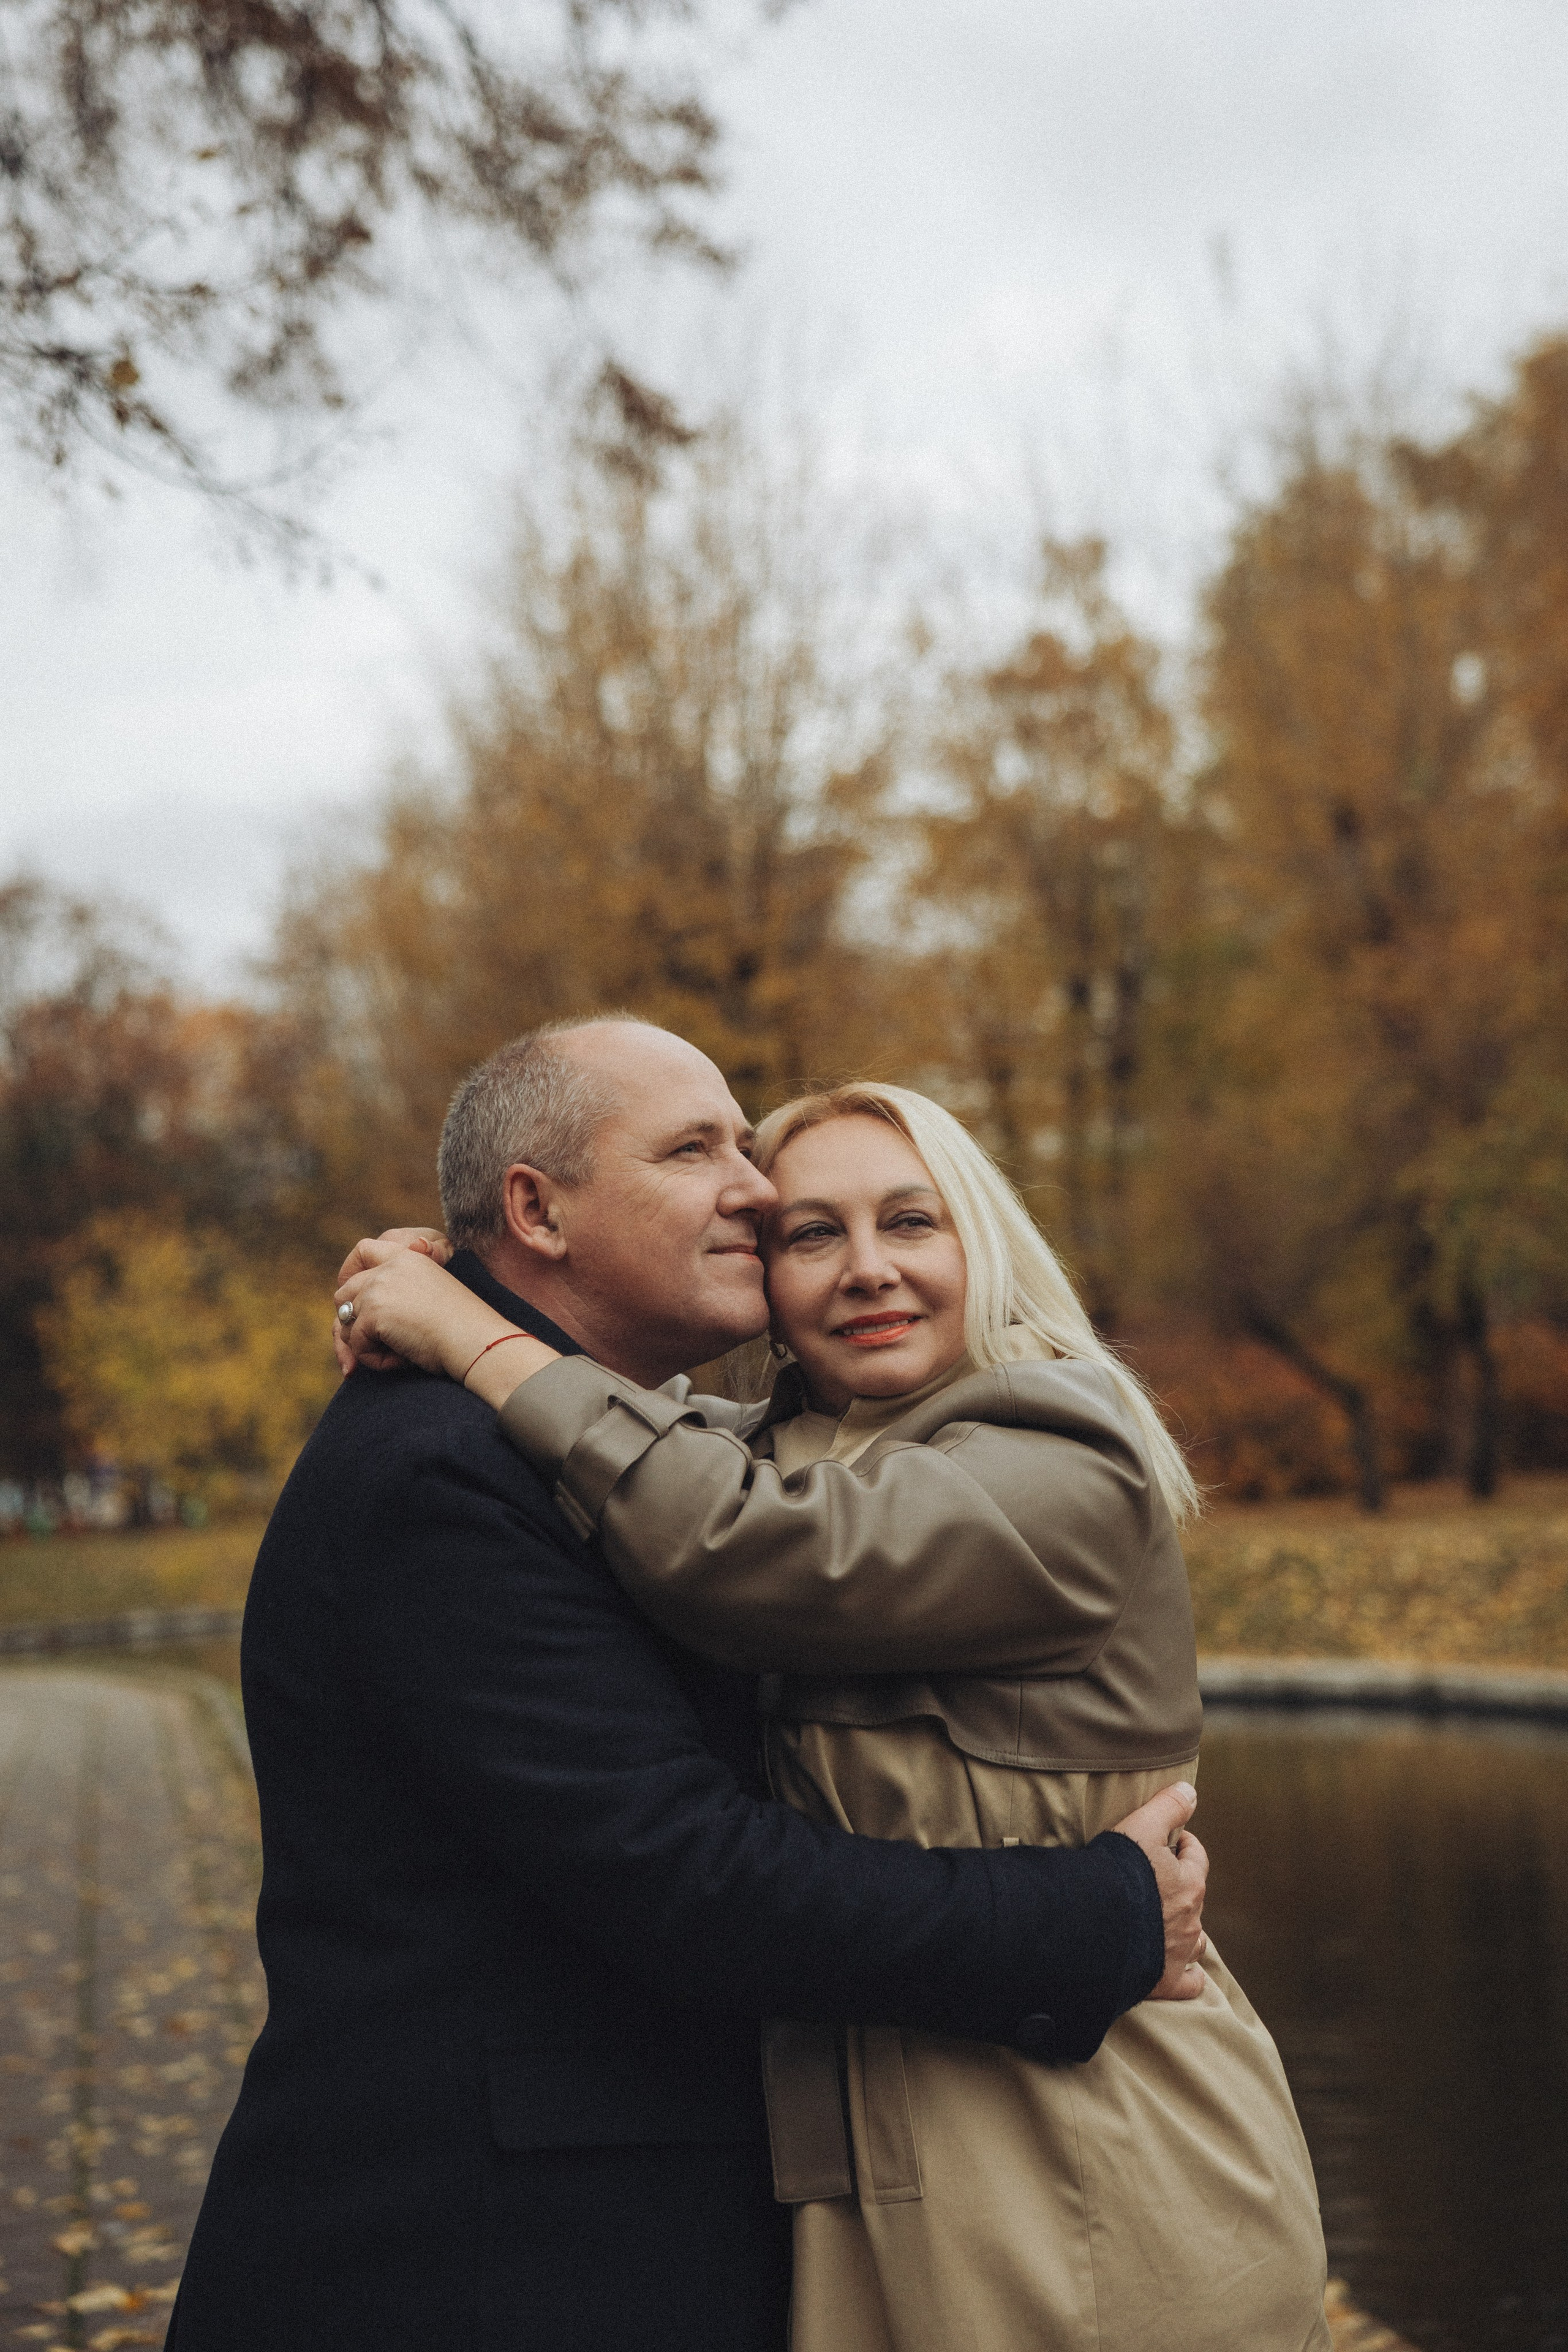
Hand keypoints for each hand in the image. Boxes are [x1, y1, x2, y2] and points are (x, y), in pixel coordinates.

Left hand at [332, 1229, 454, 1373]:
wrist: (476, 1340)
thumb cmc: (462, 1329)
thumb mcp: (429, 1296)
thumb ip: (397, 1291)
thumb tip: (350, 1312)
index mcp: (408, 1258)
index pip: (363, 1250)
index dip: (350, 1273)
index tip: (354, 1300)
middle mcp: (389, 1267)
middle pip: (344, 1293)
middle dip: (352, 1323)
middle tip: (373, 1346)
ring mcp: (378, 1288)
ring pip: (346, 1322)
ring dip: (367, 1344)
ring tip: (401, 1352)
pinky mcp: (372, 1312)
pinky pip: (356, 1344)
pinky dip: (375, 1359)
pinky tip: (403, 1359)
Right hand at [1110, 1781, 1208, 2001]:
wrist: (1097, 1928)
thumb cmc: (1119, 1875)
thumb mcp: (1142, 1827)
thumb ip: (1167, 1807)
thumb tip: (1190, 1791)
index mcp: (1189, 1883)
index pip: (1197, 1858)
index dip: (1186, 1846)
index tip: (1177, 1841)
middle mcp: (1191, 1920)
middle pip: (1194, 1899)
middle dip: (1181, 1887)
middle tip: (1160, 1879)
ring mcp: (1179, 1953)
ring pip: (1194, 1941)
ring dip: (1185, 1931)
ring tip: (1168, 1923)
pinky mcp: (1165, 1981)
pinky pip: (1188, 1982)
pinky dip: (1187, 1976)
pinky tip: (1181, 1971)